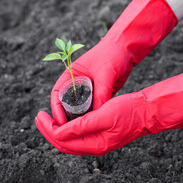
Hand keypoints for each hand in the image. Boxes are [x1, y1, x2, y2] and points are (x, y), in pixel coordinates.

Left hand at [36, 66, 182, 155]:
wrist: (147, 112)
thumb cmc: (128, 110)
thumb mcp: (104, 115)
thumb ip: (81, 126)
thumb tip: (59, 132)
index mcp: (95, 144)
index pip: (63, 141)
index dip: (48, 129)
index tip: (40, 116)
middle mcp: (95, 147)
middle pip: (64, 144)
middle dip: (48, 131)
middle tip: (38, 117)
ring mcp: (97, 143)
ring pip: (69, 141)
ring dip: (55, 131)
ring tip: (46, 119)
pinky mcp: (100, 136)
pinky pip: (77, 136)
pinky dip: (66, 129)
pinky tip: (62, 120)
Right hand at [51, 0, 177, 124]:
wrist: (126, 50)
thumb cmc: (112, 55)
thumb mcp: (106, 73)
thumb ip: (101, 92)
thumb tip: (97, 113)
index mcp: (70, 75)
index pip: (57, 94)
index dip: (56, 109)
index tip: (60, 122)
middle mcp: (76, 84)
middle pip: (66, 104)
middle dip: (66, 118)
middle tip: (70, 132)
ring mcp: (86, 90)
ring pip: (78, 108)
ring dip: (79, 119)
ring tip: (81, 132)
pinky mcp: (97, 96)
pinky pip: (91, 109)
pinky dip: (91, 117)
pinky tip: (94, 126)